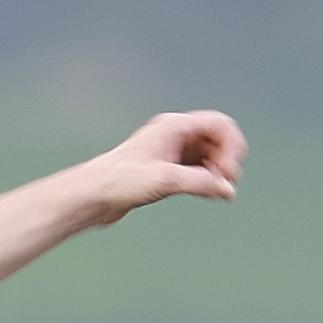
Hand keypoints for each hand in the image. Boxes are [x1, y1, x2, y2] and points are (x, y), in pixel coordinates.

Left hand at [76, 108, 244, 221]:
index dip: (232, 145)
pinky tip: (212, 194)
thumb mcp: (164, 180)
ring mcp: (170, 153)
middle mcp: (174, 136)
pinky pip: (198, 171)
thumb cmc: (118, 181)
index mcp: (173, 127)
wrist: (90, 197)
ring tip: (220, 191)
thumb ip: (200, 183)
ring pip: (209, 156)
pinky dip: (208, 180)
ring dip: (219, 172)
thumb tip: (228, 190)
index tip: (229, 169)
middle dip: (227, 159)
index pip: (219, 125)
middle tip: (227, 183)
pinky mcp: (166, 171)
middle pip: (218, 140)